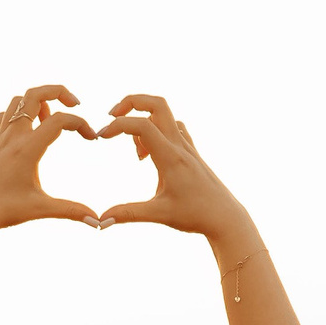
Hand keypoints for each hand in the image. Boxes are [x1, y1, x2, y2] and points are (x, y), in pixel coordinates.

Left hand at [0, 84, 99, 235]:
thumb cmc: (3, 212)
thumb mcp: (40, 209)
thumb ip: (71, 211)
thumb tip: (99, 222)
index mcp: (27, 149)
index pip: (59, 120)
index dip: (81, 124)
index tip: (91, 138)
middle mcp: (12, 137)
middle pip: (35, 94)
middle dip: (58, 91)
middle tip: (74, 104)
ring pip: (18, 101)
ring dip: (38, 102)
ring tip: (50, 121)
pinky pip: (5, 115)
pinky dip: (20, 113)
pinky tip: (29, 131)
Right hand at [97, 95, 251, 242]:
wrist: (226, 218)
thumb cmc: (196, 215)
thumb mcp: (159, 215)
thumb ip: (127, 215)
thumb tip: (100, 222)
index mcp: (171, 157)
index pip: (142, 126)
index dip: (117, 125)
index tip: (101, 138)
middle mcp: (180, 146)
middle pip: (157, 104)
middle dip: (131, 102)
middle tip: (112, 118)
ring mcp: (187, 147)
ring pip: (165, 115)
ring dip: (143, 119)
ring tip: (135, 152)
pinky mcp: (191, 153)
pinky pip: (173, 128)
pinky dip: (156, 130)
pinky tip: (149, 155)